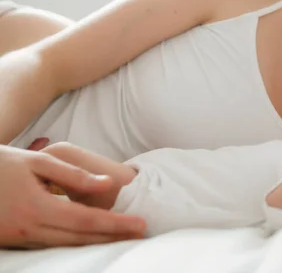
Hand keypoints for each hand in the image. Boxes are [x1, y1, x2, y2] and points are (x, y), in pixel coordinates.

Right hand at [0, 145, 144, 248]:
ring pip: (65, 246)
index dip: (116, 224)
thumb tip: (107, 183)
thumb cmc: (1, 164)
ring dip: (96, 244)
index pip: (87, 220)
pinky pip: (49, 246)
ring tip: (122, 238)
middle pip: (80, 238)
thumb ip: (74, 174)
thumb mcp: (37, 162)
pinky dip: (73, 245)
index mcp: (38, 207)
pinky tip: (89, 241)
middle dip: (112, 238)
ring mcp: (20, 238)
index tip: (141, 224)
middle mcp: (30, 228)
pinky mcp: (13, 241)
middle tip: (140, 234)